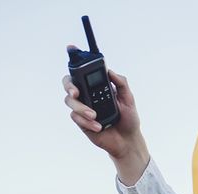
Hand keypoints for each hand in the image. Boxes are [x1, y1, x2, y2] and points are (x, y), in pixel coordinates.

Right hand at [61, 48, 146, 162]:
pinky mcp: (81, 121)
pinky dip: (87, 121)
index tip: (71, 48)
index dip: (75, 58)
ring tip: (94, 115)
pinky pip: (76, 117)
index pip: (83, 72)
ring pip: (69, 101)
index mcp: (97, 87)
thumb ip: (121, 83)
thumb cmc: (129, 119)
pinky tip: (98, 126)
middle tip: (76, 92)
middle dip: (69, 85)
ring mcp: (82, 108)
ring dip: (81, 108)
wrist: (128, 140)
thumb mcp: (129, 99)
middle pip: (68, 83)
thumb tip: (110, 71)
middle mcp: (87, 95)